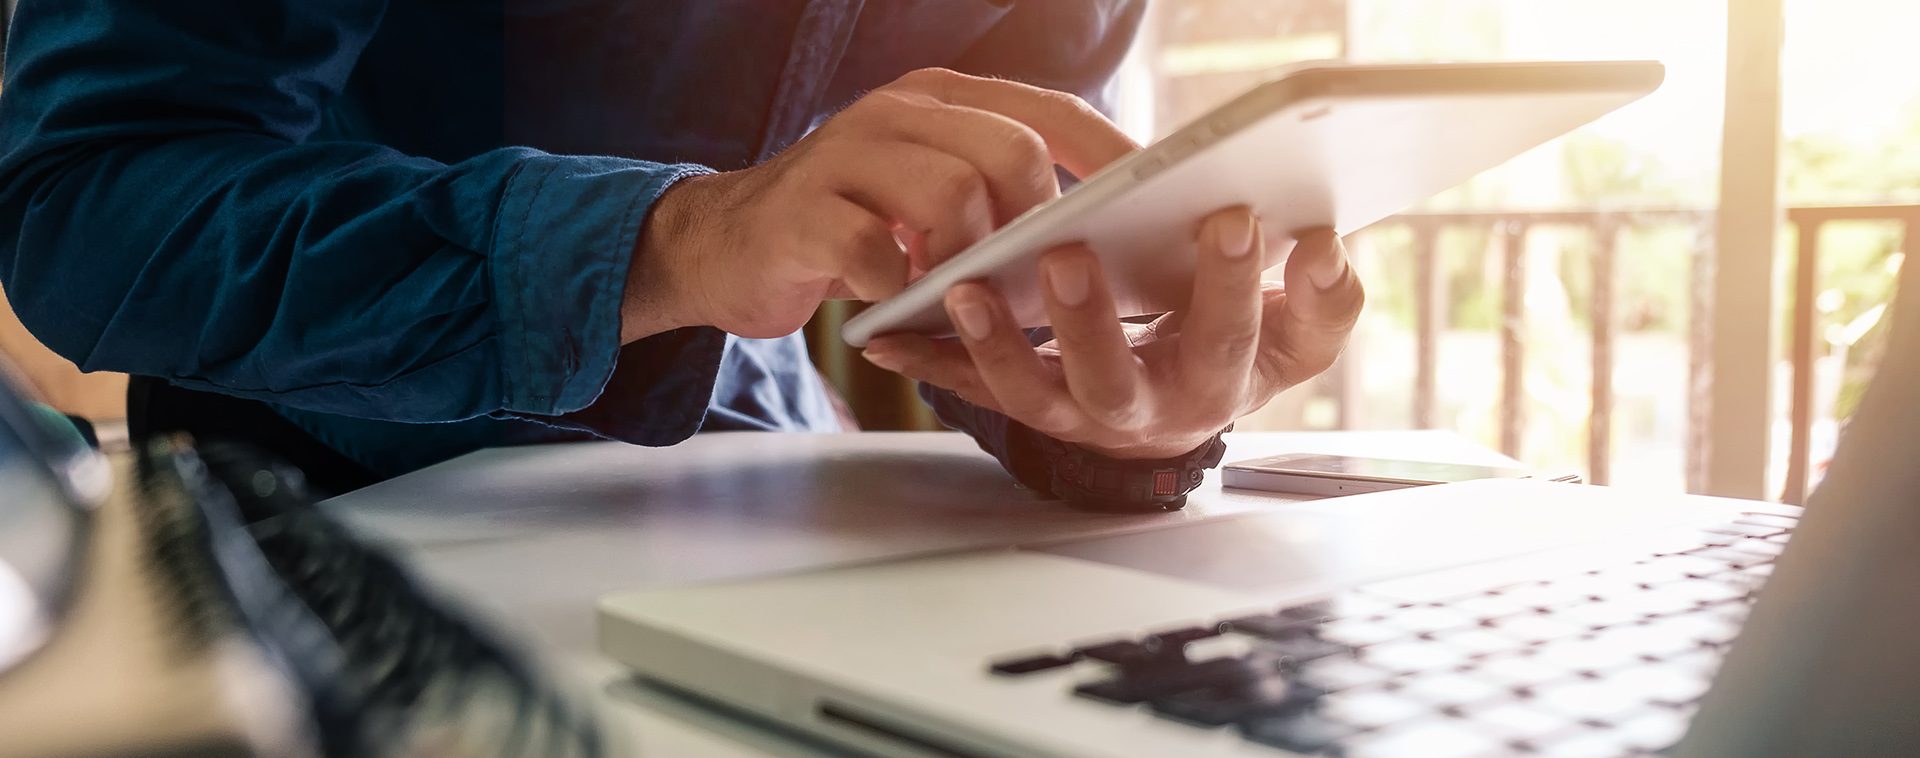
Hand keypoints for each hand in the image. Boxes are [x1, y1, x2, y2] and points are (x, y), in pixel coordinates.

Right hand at [619, 68, 1137, 341]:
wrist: (725, 246)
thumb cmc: (852, 229)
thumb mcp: (930, 195)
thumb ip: (1000, 196)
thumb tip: (1110, 240)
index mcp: (942, 101)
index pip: (1050, 112)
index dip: (1112, 161)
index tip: (1167, 206)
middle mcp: (897, 113)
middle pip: (1008, 151)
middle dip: (1037, 223)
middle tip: (1034, 277)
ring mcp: (845, 155)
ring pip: (950, 195)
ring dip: (972, 261)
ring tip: (965, 295)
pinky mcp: (801, 214)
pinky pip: (874, 252)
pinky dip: (901, 290)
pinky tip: (900, 303)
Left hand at [861, 208, 1363, 459]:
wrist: (1181, 404)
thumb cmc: (1237, 352)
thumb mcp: (1299, 337)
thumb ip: (1326, 298)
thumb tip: (1325, 247)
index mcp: (1213, 383)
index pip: (1227, 335)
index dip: (1232, 282)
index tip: (1231, 217)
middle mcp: (1138, 411)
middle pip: (1111, 381)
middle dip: (1089, 321)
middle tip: (1069, 256)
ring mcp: (1072, 412)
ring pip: (1029, 394)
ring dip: (992, 344)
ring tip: (961, 289)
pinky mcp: (1021, 402)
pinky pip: (968, 388)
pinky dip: (924, 362)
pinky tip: (882, 336)